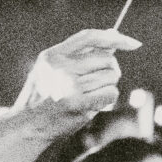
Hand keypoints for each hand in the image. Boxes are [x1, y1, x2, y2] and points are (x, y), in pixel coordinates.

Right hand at [17, 30, 133, 131]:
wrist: (28, 126)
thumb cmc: (45, 97)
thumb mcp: (54, 70)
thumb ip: (80, 55)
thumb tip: (112, 35)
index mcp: (53, 55)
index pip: (89, 37)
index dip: (115, 38)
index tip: (134, 44)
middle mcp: (60, 66)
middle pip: (108, 59)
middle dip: (110, 71)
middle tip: (96, 85)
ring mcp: (68, 84)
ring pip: (112, 77)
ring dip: (107, 87)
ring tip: (87, 96)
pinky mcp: (77, 102)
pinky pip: (111, 93)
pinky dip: (108, 99)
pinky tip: (92, 104)